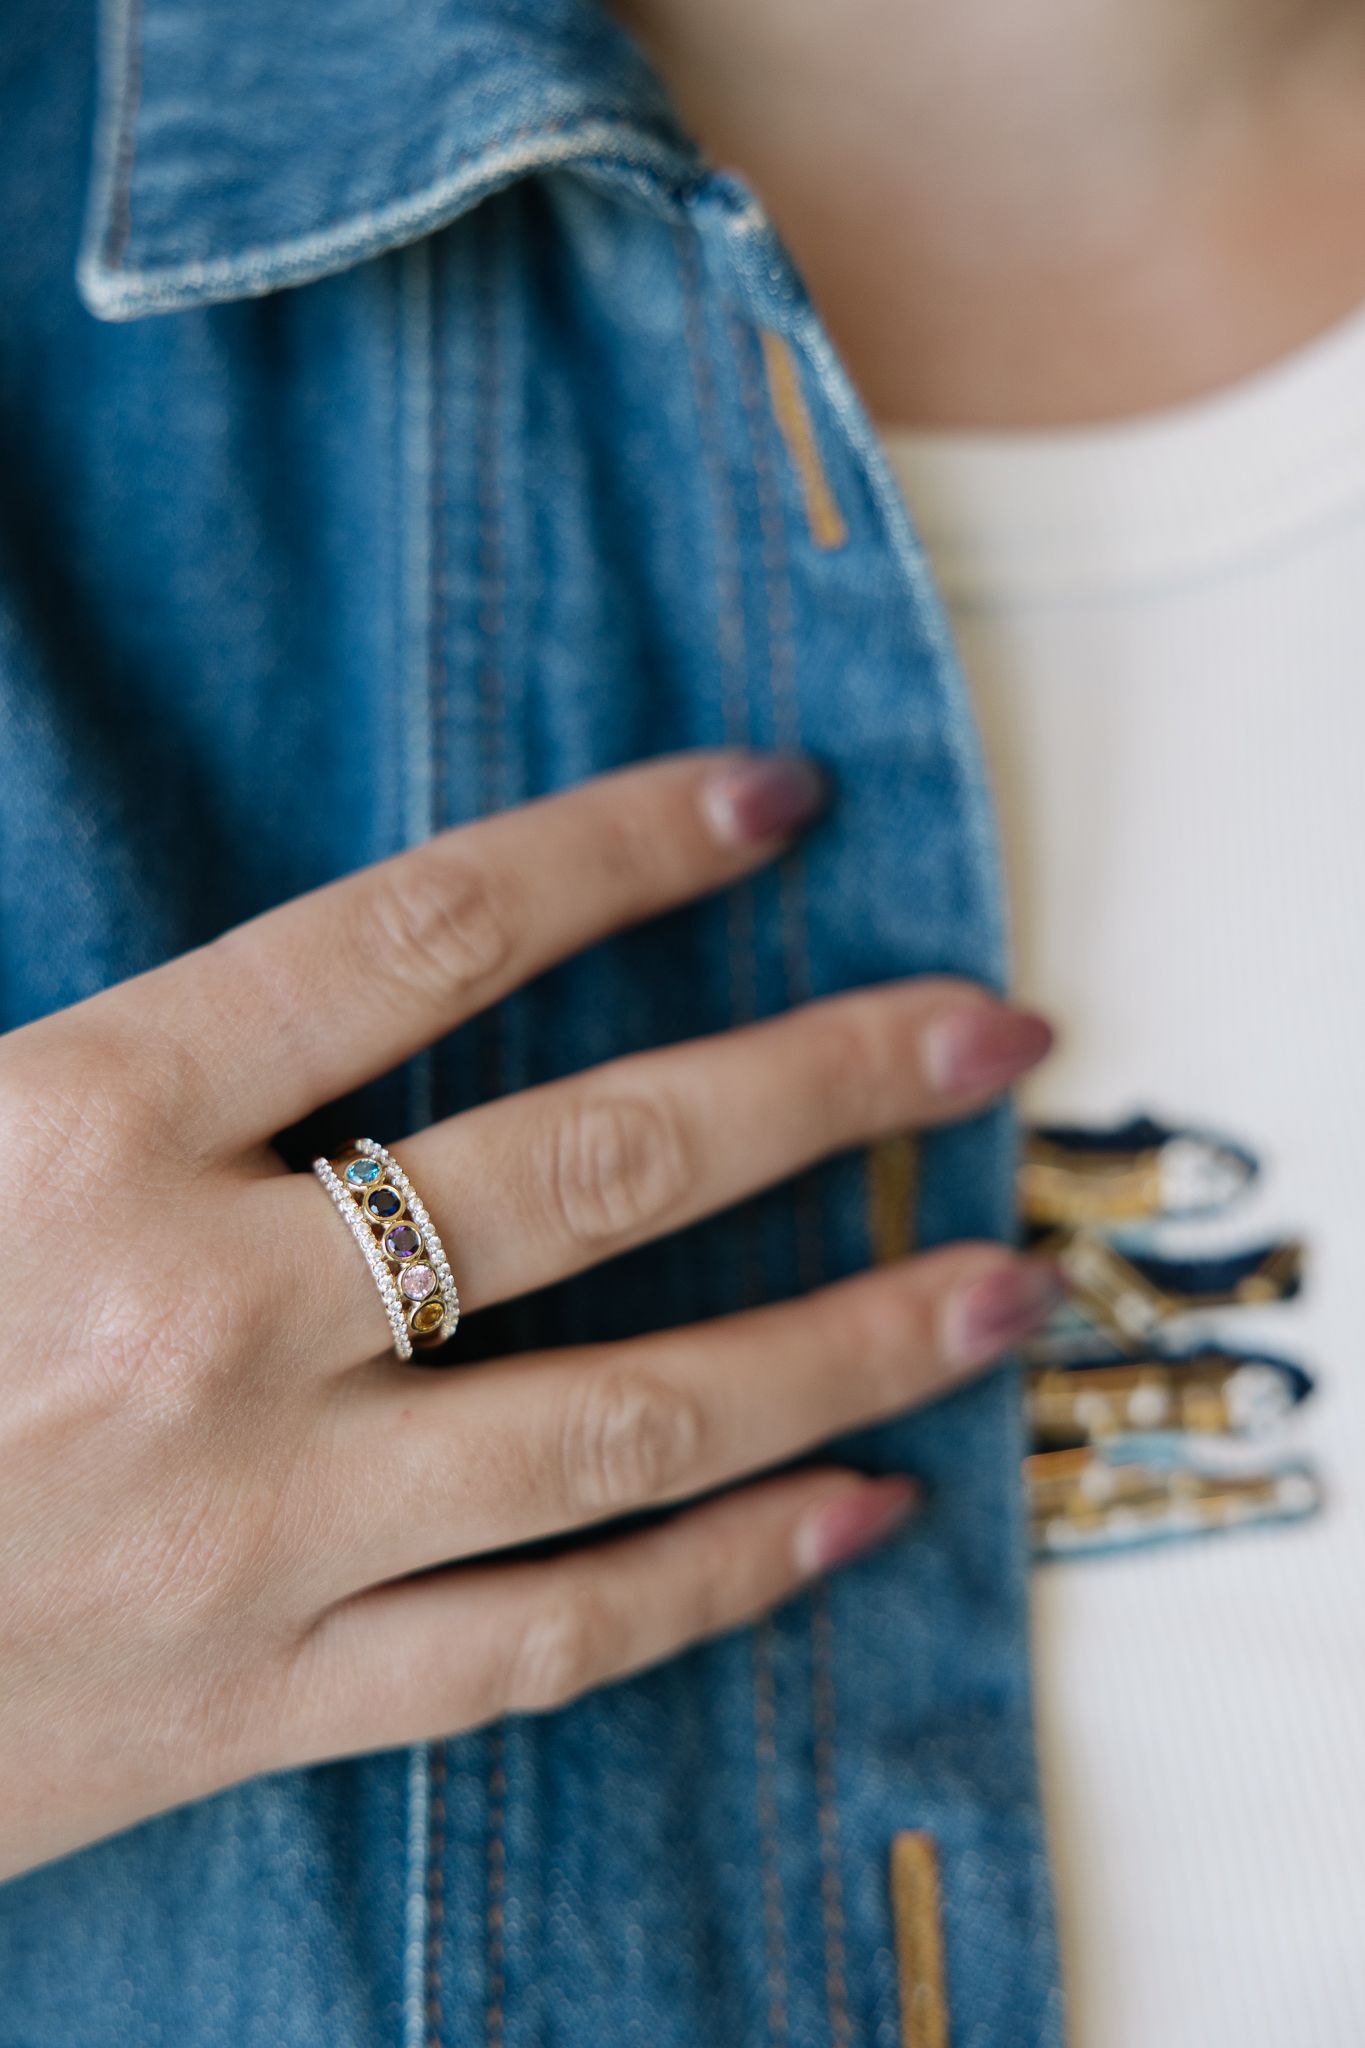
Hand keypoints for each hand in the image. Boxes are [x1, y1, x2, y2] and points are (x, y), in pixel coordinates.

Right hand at [0, 752, 1054, 1879]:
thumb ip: (94, 1039)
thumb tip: (285, 957)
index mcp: (75, 1130)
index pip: (419, 937)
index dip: (620, 849)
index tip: (775, 801)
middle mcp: (203, 1317)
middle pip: (593, 1168)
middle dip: (825, 1084)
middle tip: (994, 1034)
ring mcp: (258, 1529)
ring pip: (628, 1419)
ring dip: (847, 1346)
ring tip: (1004, 1287)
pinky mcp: (264, 1704)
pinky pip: (550, 1639)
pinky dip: (721, 1578)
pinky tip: (860, 1515)